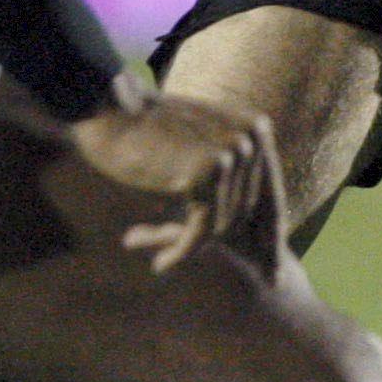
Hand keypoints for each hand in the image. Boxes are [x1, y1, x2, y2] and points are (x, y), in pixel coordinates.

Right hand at [66, 88, 288, 275]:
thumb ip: (225, 173)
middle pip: (246, 213)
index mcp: (257, 128)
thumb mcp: (196, 146)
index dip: (269, 237)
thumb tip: (246, 223)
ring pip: (223, 226)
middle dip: (219, 242)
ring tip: (156, 251)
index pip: (270, 194)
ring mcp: (233, 153)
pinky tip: (161, 264)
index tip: (274, 274)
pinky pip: (200, 231)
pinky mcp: (206, 173)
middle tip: (193, 261)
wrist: (106, 108)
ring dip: (189, 244)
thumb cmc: (142, 132)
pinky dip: (180, 251)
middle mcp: (253, 137)